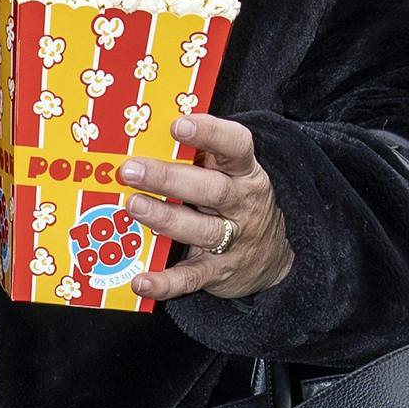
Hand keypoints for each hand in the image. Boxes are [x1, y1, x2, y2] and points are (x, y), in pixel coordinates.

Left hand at [118, 112, 293, 301]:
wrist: (277, 255)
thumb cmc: (238, 202)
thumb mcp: (233, 174)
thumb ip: (203, 157)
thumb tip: (149, 134)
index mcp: (245, 173)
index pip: (236, 146)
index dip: (210, 134)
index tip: (179, 125)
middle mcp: (241, 205)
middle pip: (210, 189)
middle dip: (168, 179)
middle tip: (132, 169)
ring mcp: (231, 240)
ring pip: (199, 229)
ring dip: (164, 217)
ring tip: (133, 206)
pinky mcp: (217, 272)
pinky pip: (190, 278)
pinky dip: (165, 282)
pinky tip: (140, 281)